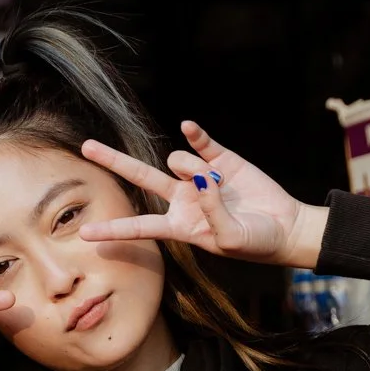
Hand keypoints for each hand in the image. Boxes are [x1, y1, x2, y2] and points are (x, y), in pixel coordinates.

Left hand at [79, 121, 327, 268]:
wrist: (284, 227)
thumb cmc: (254, 242)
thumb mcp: (230, 239)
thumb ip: (211, 212)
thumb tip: (201, 178)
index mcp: (179, 226)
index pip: (140, 226)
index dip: (113, 231)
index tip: (85, 235)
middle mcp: (182, 199)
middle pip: (140, 177)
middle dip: (114, 161)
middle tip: (86, 147)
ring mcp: (199, 176)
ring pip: (177, 162)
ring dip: (193, 170)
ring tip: (219, 186)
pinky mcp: (220, 159)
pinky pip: (200, 142)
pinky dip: (194, 135)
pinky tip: (190, 128)